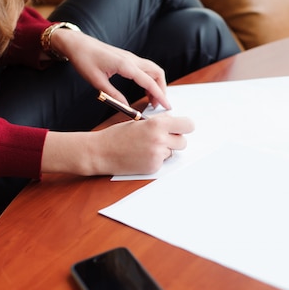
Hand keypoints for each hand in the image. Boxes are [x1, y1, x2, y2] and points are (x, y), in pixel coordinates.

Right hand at [41, 114, 193, 175]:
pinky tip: (141, 156)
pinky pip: (162, 162)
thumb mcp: (139, 122)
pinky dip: (155, 159)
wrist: (101, 152)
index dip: (185, 126)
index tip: (181, 128)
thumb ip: (159, 123)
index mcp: (157, 124)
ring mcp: (157, 155)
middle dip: (175, 140)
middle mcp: (160, 140)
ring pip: (172, 152)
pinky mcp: (153, 167)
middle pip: (183, 141)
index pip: (188, 125)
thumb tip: (175, 123)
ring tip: (146, 147)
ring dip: (164, 150)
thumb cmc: (118, 135)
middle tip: (161, 138)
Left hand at [51, 29, 170, 108]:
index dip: (159, 95)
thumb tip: (126, 107)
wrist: (77, 44)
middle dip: (162, 89)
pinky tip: (145, 89)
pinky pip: (145, 68)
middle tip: (158, 105)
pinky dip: (150, 79)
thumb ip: (113, 95)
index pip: (149, 82)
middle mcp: (131, 59)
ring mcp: (130, 57)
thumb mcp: (97, 82)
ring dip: (157, 84)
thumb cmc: (84, 60)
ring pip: (153, 70)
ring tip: (152, 100)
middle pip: (157, 73)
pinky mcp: (127, 58)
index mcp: (125, 65)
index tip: (166, 106)